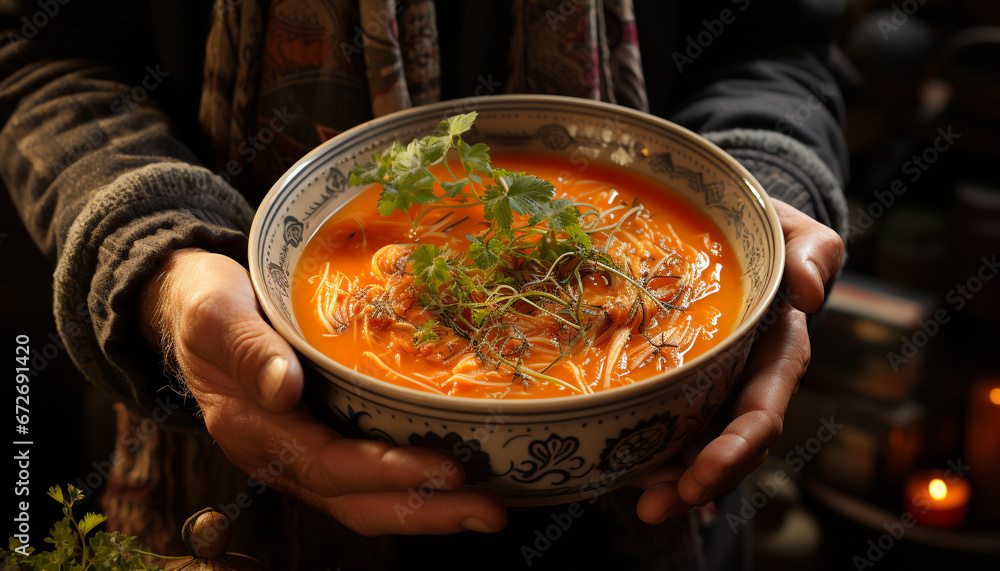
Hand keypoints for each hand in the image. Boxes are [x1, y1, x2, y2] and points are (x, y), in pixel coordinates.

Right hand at [139, 248, 507, 535]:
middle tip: (489, 512)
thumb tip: (283, 388)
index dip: (388, 472)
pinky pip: (365, 479)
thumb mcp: (216, 313)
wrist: (188, 305)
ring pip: (363, 500)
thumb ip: (247, 349)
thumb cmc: (205, 303)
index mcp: (252, 428)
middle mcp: (277, 454)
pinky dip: (410, 488)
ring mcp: (299, 453)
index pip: (328, 465)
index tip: (447, 469)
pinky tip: (455, 480)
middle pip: (354, 502)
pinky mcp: (318, 441)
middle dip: (424, 512)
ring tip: (486, 508)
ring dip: (425, 510)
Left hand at [632, 199, 843, 522]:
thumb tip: (808, 292)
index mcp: (776, 353)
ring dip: (663, 480)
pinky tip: (605, 464)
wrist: (727, 227)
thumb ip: (814, 252)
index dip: (736, 449)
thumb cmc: (764, 230)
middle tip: (652, 508)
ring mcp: (710, 386)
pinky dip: (639, 447)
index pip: (761, 412)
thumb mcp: (793, 230)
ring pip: (692, 446)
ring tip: (621, 496)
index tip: (704, 475)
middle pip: (724, 447)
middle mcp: (743, 380)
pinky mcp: (676, 380)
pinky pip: (661, 420)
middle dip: (695, 483)